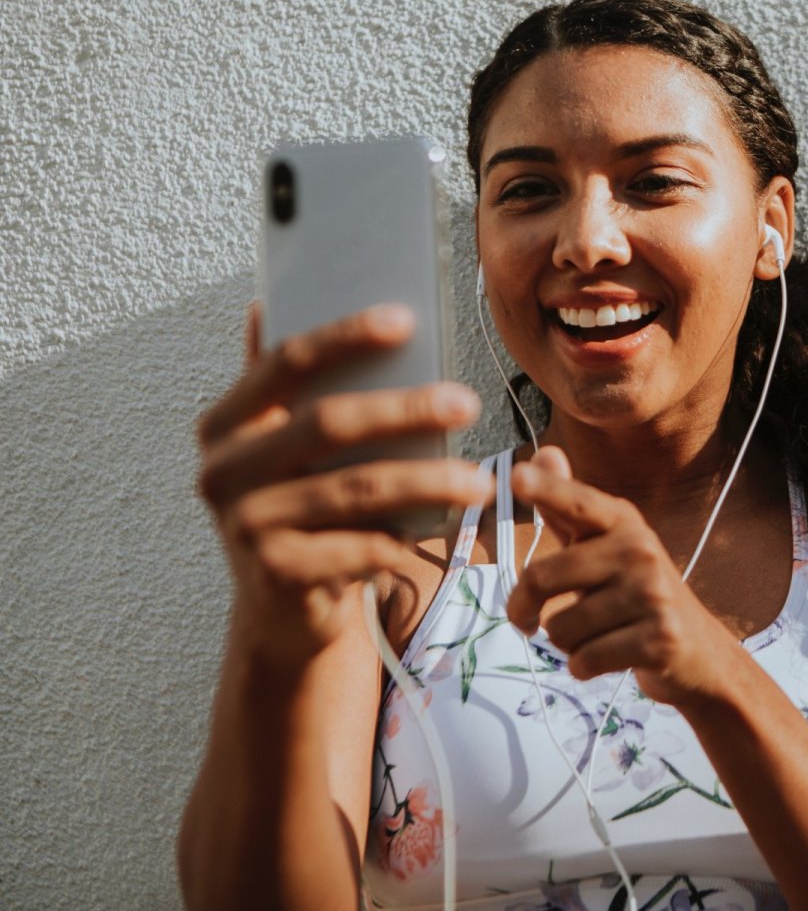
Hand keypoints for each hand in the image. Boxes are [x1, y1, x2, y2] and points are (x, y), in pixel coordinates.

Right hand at [196, 302, 493, 668]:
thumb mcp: (281, 448)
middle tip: (467, 401)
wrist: (281, 610)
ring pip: (357, 488)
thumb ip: (281, 387)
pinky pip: (362, 546)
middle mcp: (222, 471)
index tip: (406, 319)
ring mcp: (246, 526)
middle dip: (406, 409)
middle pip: (328, 423)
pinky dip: (408, 535)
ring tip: (480, 480)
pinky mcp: (277, 574)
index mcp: (226, 424)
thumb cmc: (298, 510)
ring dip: (429, 481)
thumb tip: (268, 301)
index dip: (344, 336)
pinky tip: (446, 526)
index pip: (286, 362)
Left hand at [506, 447, 738, 706]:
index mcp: (623, 521)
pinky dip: (583, 667)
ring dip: (564, 642)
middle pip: (543, 577)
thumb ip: (567, 507)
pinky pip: (584, 660)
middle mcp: (640, 550)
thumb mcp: (605, 545)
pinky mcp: (660, 639)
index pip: (576, 503)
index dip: (547, 488)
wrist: (698, 651)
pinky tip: (608, 657)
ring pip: (561, 628)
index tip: (516, 475)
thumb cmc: (636, 593)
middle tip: (525, 619)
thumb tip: (545, 451)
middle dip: (522, 608)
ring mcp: (654, 594)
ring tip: (593, 635)